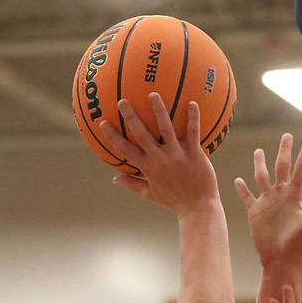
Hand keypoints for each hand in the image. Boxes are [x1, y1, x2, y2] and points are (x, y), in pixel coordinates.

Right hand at [101, 93, 219, 215]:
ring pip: (166, 128)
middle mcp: (160, 160)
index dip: (113, 137)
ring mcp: (177, 156)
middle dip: (131, 117)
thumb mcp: (151, 194)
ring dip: (159, 110)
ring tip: (153, 94)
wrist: (198, 208)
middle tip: (122, 101)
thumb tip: (114, 178)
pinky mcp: (194, 154)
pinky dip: (193, 117)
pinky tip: (193, 102)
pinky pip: (194, 132)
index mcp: (148, 168)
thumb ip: (132, 184)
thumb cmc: (174, 201)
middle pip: (142, 135)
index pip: (126, 150)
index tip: (102, 122)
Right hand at [235, 133, 301, 268]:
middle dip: (284, 151)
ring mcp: (268, 203)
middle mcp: (281, 195)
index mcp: (295, 195)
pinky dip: (242, 189)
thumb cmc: (299, 246)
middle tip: (287, 135)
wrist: (281, 261)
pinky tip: (238, 180)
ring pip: (263, 177)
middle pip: (282, 166)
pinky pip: (247, 196)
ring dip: (260, 164)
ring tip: (259, 151)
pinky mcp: (255, 213)